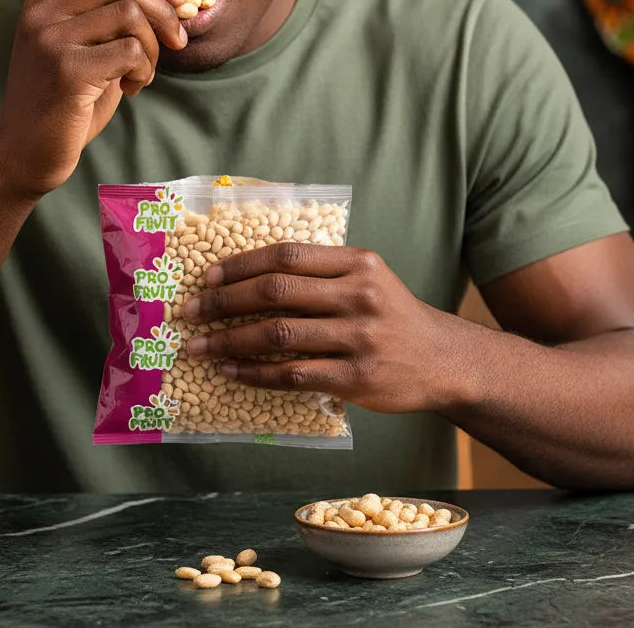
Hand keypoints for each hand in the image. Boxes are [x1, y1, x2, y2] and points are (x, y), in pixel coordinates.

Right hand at [0, 0, 186, 199]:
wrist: (23, 156)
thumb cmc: (65, 107)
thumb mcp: (86, 52)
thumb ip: (112, 22)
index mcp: (43, 3)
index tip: (180, 2)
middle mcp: (42, 14)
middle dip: (164, 10)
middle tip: (178, 40)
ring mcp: (51, 40)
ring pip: (130, 15)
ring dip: (152, 48)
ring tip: (142, 75)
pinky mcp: (67, 70)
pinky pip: (130, 52)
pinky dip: (144, 70)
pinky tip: (131, 89)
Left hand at [182, 243, 463, 413]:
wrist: (442, 360)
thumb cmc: (391, 315)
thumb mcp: (367, 278)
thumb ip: (320, 272)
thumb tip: (247, 276)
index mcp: (357, 263)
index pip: (286, 255)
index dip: (241, 264)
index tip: (208, 276)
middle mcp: (359, 295)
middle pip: (276, 291)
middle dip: (224, 301)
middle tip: (191, 311)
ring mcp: (359, 338)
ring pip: (278, 335)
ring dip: (230, 341)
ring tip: (200, 346)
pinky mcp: (357, 378)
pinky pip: (293, 374)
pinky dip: (255, 373)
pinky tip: (231, 372)